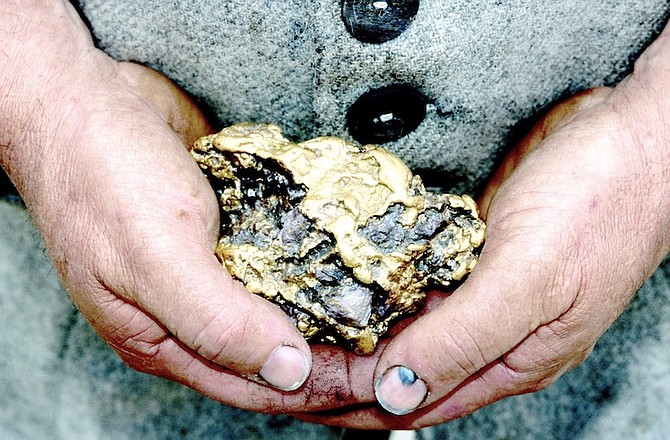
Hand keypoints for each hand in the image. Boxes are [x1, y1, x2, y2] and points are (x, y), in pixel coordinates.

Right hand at [1, 1, 380, 413]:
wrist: (84, 101)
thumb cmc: (100, 179)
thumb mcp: (154, 257)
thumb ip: (217, 321)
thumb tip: (286, 371)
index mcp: (166, 338)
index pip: (259, 385)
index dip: (324, 388)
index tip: (384, 380)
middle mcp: (193, 313)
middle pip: (278, 355)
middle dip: (337, 360)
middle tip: (400, 353)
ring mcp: (214, 271)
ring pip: (283, 311)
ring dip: (332, 316)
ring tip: (390, 317)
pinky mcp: (230, 232)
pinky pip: (282, 263)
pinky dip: (318, 269)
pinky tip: (354, 266)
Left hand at [298, 30, 669, 428]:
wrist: (629, 138)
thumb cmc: (602, 206)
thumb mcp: (532, 279)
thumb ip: (464, 338)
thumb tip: (397, 390)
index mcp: (510, 358)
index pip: (416, 400)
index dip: (355, 402)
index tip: (299, 393)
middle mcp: (490, 334)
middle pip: (403, 369)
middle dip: (345, 372)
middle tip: (286, 359)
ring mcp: (478, 292)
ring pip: (405, 328)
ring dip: (357, 331)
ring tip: (301, 326)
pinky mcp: (470, 253)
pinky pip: (414, 282)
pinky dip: (378, 288)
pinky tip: (345, 280)